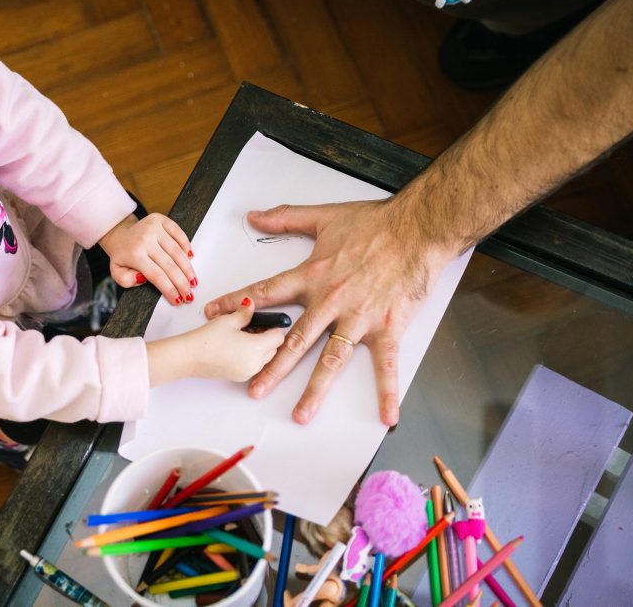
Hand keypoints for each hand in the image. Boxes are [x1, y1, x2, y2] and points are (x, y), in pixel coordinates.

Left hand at [98, 213, 195, 305]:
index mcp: (133, 254)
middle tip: (189, 295)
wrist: (120, 234)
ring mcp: (154, 227)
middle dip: (182, 283)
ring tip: (193, 281)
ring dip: (187, 268)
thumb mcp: (117, 272)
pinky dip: (186, 247)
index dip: (169, 289)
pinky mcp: (161, 219)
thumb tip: (142, 278)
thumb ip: (126, 280)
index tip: (178, 300)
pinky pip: (179, 234)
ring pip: (177, 251)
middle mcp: (145, 239)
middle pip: (169, 265)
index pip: (156, 275)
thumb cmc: (122, 256)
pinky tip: (190, 259)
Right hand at [147, 298, 285, 385]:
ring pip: (264, 358)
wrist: (188, 357)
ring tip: (242, 335)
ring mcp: (247, 372)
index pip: (278, 337)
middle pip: (273, 349)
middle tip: (252, 326)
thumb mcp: (229, 320)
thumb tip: (251, 305)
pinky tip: (236, 346)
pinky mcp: (239, 377)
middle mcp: (255, 364)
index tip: (266, 320)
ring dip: (259, 347)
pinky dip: (250, 356)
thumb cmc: (205, 340)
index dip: (274, 326)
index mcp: (256, 348)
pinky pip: (253, 365)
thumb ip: (245, 312)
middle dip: (267, 337)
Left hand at [203, 200, 456, 425]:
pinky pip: (387, 364)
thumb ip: (286, 218)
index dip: (238, 303)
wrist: (418, 228)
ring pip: (331, 360)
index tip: (215, 314)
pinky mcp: (388, 327)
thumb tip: (254, 215)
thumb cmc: (376, 223)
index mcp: (314, 276)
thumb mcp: (324, 217)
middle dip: (270, 365)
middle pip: (295, 339)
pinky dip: (388, 391)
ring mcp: (359, 318)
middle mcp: (331, 301)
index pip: (267, 292)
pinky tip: (387, 416)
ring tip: (301, 414)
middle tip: (253, 388)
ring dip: (315, 389)